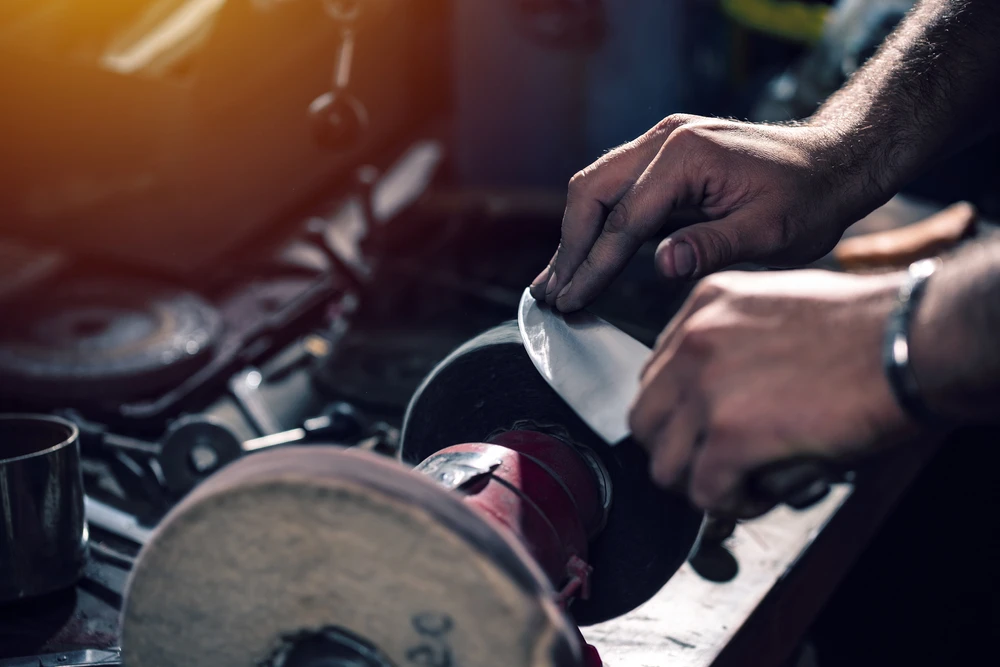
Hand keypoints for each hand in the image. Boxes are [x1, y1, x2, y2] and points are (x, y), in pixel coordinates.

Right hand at [530, 114, 885, 311]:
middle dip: (568, 248)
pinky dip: (596, 226)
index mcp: (686, 155)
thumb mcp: (770, 231)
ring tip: (555, 281)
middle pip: (591, 193)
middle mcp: (665, 141)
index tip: (570, 301)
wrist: (834, 163)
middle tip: (550, 294)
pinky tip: (586, 257)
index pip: (623, 218)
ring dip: (575, 237)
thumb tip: (661, 265)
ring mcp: (662, 145)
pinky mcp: (665, 159)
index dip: (593, 265)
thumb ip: (713, 246)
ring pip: (595, 189)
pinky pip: (616, 191)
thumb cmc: (809, 198)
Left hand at [629, 269, 916, 517]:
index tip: (701, 431)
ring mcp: (706, 387)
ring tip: (740, 482)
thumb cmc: (865, 328)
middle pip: (646, 419)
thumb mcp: (777, 307)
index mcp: (703, 305)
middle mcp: (693, 341)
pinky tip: (759, 493)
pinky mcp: (730, 434)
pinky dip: (730, 504)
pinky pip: (704, 492)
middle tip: (712, 465)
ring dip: (700, 482)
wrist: (907, 341)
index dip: (678, 414)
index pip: (654, 374)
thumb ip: (735, 341)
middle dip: (676, 451)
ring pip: (664, 464)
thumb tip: (719, 392)